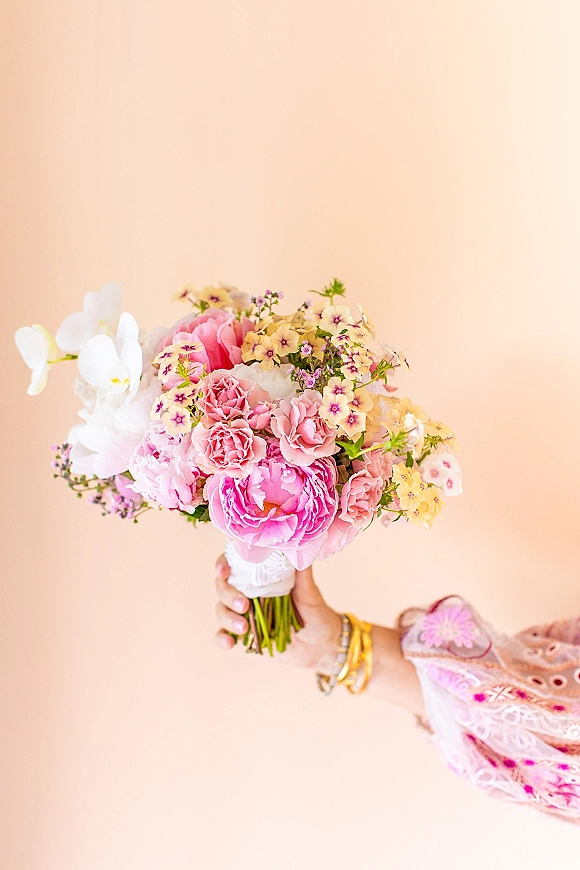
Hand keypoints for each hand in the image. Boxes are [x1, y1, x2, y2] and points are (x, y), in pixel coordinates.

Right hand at [214, 554, 342, 671]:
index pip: (234, 564)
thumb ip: (302, 571)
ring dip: (227, 617)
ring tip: (244, 628)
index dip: (223, 565)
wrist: (321, 644)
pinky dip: (222, 638)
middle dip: (228, 595)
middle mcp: (248, 592)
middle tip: (244, 605)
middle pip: (223, 587)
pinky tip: (230, 643)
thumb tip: (299, 547)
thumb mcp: (309, 591)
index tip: (224, 571)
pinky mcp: (244, 634)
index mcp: (261, 576)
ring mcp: (244, 613)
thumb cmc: (315, 612)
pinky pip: (223, 634)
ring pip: (221, 609)